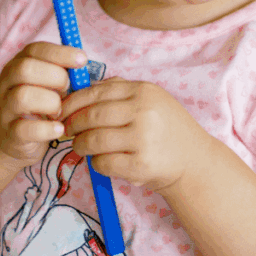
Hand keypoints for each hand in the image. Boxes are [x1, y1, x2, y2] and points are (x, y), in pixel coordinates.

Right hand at [0, 42, 86, 164]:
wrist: (10, 135)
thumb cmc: (38, 103)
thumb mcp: (48, 83)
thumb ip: (62, 71)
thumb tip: (83, 62)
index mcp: (18, 64)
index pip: (35, 49)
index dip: (60, 53)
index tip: (82, 59)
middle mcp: (7, 83)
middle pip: (25, 69)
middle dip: (55, 77)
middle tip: (67, 89)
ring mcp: (5, 107)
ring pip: (23, 97)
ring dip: (50, 103)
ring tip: (60, 112)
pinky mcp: (9, 132)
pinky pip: (24, 128)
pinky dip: (46, 129)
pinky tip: (59, 129)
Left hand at [59, 78, 209, 192]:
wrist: (194, 161)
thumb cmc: (167, 129)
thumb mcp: (150, 100)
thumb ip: (120, 92)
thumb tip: (80, 89)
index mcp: (143, 91)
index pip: (96, 92)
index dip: (73, 102)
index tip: (61, 111)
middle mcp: (144, 112)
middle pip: (92, 116)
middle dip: (73, 125)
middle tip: (67, 131)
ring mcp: (143, 139)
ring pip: (94, 140)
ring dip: (81, 146)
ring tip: (81, 147)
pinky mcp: (141, 165)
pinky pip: (104, 163)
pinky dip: (96, 163)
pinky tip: (102, 161)